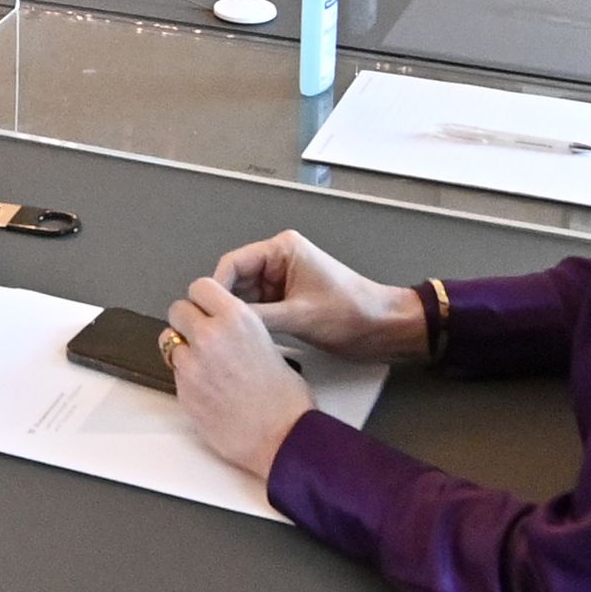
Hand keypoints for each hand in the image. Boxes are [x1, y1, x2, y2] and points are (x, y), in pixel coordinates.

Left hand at [164, 276, 315, 478]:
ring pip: (170, 342)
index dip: (203, 300)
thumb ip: (236, 329)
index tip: (206, 309)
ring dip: (183, 350)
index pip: (200, 287)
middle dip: (188, 321)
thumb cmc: (286, 398)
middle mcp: (209, 335)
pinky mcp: (182, 390)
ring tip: (206, 366)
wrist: (282, 438)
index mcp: (236, 318)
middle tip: (203, 337)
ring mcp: (191, 364)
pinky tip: (208, 389)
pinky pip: (175, 372)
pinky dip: (186, 377)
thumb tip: (219, 326)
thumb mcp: (267, 343)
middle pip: (177, 310)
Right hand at [202, 229, 427, 360]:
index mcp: (281, 250)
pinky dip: (252, 324)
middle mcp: (278, 261)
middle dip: (225, 304)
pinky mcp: (288, 301)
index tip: (203, 314)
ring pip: (245, 298)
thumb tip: (219, 323)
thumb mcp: (300, 316)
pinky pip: (259, 310)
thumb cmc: (351, 314)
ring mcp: (282, 282)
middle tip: (210, 332)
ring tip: (223, 339)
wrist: (386, 330)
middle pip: (235, 281)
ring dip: (238, 316)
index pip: (233, 264)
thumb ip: (257, 317)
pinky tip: (242, 341)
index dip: (216, 289)